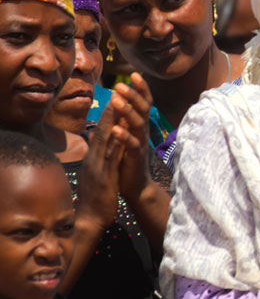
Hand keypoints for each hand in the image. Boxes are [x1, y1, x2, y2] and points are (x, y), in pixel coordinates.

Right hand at [76, 103, 123, 229]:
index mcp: (93, 157)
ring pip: (105, 141)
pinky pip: (111, 158)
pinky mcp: (105, 177)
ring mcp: (98, 167)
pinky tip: (120, 132)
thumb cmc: (95, 196)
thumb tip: (99, 141)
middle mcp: (93, 159)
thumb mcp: (96, 173)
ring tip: (118, 104)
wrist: (89, 219)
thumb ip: (98, 156)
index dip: (107, 114)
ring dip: (111, 122)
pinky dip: (115, 143)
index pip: (100, 132)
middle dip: (109, 111)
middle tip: (117, 91)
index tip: (115, 97)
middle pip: (101, 130)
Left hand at [109, 73, 154, 200]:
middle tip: (121, 84)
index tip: (134, 74)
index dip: (140, 89)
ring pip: (137, 123)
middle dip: (133, 95)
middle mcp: (143, 131)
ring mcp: (141, 143)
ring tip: (116, 100)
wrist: (135, 185)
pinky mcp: (136, 157)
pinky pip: (132, 144)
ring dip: (127, 111)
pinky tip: (116, 129)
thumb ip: (118, 122)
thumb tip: (110, 106)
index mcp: (138, 125)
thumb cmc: (127, 159)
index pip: (143, 102)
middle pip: (143, 108)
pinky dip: (124, 136)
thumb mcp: (122, 137)